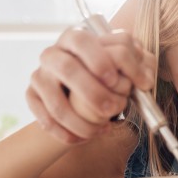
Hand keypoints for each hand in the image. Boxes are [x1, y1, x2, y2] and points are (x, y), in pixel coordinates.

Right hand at [26, 27, 154, 143]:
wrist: (79, 91)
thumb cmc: (107, 75)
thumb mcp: (125, 65)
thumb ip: (137, 66)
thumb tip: (146, 80)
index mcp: (75, 38)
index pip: (82, 41)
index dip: (97, 59)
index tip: (115, 79)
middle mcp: (53, 54)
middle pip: (66, 68)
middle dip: (91, 92)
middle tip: (113, 109)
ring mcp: (40, 75)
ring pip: (55, 100)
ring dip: (80, 121)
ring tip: (102, 129)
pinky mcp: (32, 96)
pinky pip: (45, 119)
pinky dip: (65, 133)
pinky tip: (82, 139)